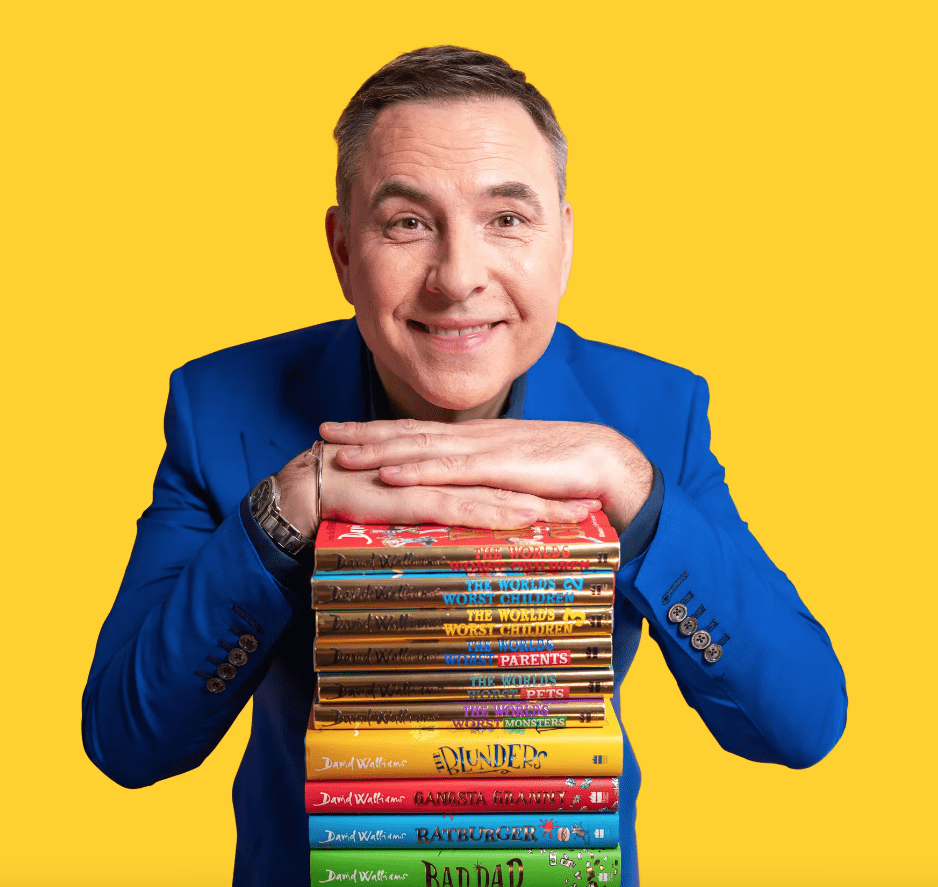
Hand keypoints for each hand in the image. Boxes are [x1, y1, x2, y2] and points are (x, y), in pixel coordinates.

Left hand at [321, 418, 652, 532]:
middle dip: (365, 433)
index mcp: (482, 441)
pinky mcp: (503, 469)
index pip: (422, 433)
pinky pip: (452, 470)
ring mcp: (489, 451)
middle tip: (322, 432)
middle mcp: (479, 439)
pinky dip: (417, 470)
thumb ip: (494, 490)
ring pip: (422, 447)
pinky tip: (389, 475)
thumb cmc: (574, 479)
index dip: (382, 432)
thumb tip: (470, 507)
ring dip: (378, 449)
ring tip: (340, 452)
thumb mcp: (523, 484)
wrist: (615, 468)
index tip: (347, 432)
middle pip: (411, 432)